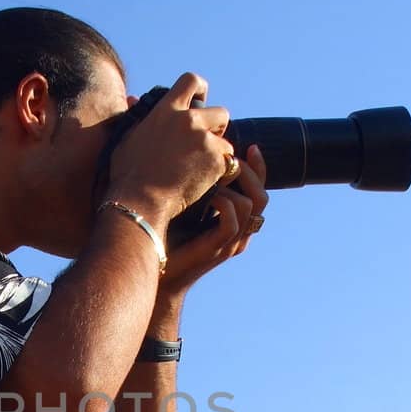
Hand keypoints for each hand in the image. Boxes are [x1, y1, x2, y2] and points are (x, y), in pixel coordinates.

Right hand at [105, 73, 235, 225]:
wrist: (141, 201)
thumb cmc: (127, 174)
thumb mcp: (126, 138)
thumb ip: (135, 117)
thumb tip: (133, 99)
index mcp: (166, 110)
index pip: (191, 81)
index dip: (201, 89)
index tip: (202, 97)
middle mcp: (188, 120)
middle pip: (220, 112)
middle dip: (217, 127)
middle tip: (207, 142)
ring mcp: (204, 140)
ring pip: (226, 141)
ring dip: (218, 152)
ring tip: (201, 168)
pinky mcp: (216, 161)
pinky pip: (229, 163)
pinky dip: (221, 173)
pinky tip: (204, 182)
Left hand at [157, 141, 267, 299]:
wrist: (149, 265)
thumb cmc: (161, 231)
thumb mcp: (183, 200)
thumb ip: (197, 181)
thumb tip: (196, 148)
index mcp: (234, 222)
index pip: (257, 191)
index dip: (259, 168)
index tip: (251, 146)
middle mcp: (237, 233)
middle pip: (261, 196)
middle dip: (250, 171)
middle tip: (231, 156)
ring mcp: (229, 242)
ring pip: (251, 205)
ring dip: (232, 184)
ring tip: (211, 175)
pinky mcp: (217, 249)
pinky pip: (232, 220)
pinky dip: (222, 202)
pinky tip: (204, 194)